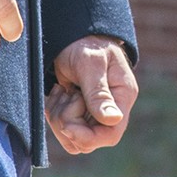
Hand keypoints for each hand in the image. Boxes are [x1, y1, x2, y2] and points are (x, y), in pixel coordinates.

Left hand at [47, 36, 137, 154]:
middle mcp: (110, 109)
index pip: (111, 134)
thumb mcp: (91, 63)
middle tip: (66, 94)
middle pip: (88, 141)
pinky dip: (54, 113)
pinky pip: (63, 128)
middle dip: (69, 122)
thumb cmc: (86, 43)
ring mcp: (94, 113)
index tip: (67, 126)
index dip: (88, 138)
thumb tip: (113, 120)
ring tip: (62, 91)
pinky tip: (58, 91)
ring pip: (72, 138)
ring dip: (59, 117)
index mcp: (122, 97)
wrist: (74, 35)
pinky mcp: (79, 112)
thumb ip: (99, 92)